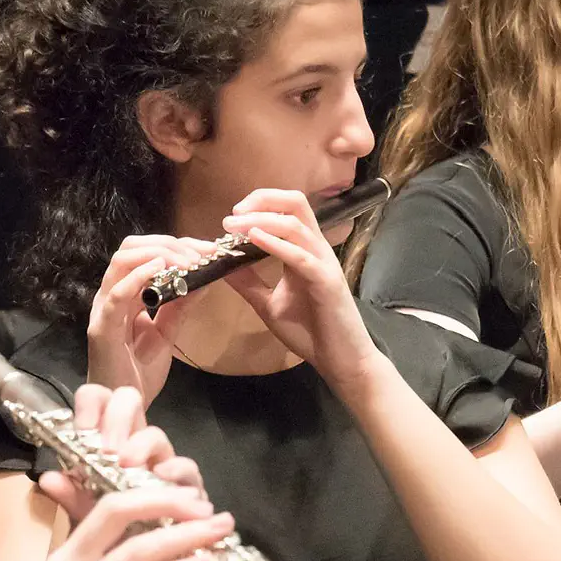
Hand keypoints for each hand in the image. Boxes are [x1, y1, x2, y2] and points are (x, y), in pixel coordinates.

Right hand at [0, 385, 232, 560]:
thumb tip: (164, 558)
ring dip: (185, 537)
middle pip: (116, 510)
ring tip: (218, 532)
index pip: (107, 506)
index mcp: (65, 559)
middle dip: (167, 501)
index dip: (151, 495)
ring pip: (135, 550)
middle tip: (207, 506)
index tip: (190, 499)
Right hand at [86, 236, 215, 404]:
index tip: (208, 250)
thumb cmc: (139, 373)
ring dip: (157, 253)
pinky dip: (136, 277)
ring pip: (121, 261)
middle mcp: (111, 295)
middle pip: (131, 249)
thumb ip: (180, 306)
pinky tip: (159, 268)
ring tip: (187, 260)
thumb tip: (203, 279)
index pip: (145, 253)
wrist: (123, 407)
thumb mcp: (167, 333)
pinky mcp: (102, 328)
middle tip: (201, 253)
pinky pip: (115, 295)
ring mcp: (104, 309)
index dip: (177, 245)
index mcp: (126, 293)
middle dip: (168, 244)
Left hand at [218, 189, 382, 389]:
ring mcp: (323, 263)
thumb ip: (248, 282)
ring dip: (260, 220)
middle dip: (262, 200)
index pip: (287, 210)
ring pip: (295, 225)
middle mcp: (315, 250)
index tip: (232, 217)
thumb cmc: (309, 331)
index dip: (260, 204)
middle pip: (296, 203)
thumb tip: (221, 265)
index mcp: (303, 251)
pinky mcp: (326, 281)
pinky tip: (253, 240)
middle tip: (232, 214)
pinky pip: (300, 256)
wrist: (339, 360)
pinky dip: (275, 244)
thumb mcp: (268, 304)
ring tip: (234, 226)